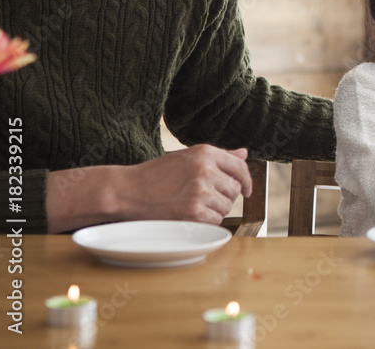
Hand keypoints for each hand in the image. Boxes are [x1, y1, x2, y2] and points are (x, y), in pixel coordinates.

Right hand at [114, 145, 252, 223]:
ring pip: (226, 206)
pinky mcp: (193, 211)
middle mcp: (205, 169)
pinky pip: (215, 220)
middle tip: (203, 198)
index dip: (247, 180)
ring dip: (215, 210)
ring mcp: (200, 190)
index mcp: (205, 152)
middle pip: (234, 189)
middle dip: (224, 197)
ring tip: (193, 205)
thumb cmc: (156, 174)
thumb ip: (218, 156)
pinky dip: (206, 221)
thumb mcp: (187, 157)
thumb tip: (244, 154)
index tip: (247, 190)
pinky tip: (190, 215)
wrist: (126, 190)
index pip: (239, 167)